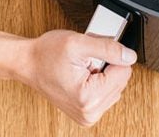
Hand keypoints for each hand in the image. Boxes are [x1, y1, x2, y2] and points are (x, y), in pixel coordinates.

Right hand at [17, 30, 136, 126]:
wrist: (28, 63)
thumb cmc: (46, 54)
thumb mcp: (78, 43)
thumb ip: (108, 48)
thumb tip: (130, 56)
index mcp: (88, 98)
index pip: (124, 72)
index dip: (111, 56)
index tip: (93, 55)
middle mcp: (89, 112)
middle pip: (121, 79)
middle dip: (107, 64)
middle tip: (85, 60)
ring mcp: (88, 114)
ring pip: (116, 85)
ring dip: (103, 71)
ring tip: (83, 66)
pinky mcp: (87, 111)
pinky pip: (107, 91)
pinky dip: (99, 78)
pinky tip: (83, 74)